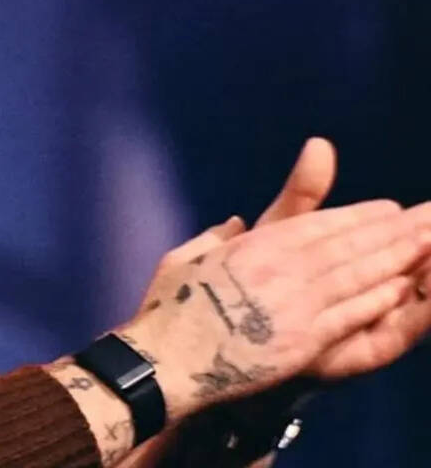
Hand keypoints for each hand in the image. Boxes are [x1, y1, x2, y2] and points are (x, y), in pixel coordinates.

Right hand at [119, 141, 430, 421]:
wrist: (166, 361)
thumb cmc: (167, 311)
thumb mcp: (185, 257)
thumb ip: (215, 237)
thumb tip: (234, 222)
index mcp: (253, 246)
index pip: (319, 224)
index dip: (359, 216)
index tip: (390, 211)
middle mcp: (279, 268)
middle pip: (348, 245)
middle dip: (393, 231)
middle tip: (427, 219)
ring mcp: (294, 305)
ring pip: (357, 275)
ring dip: (397, 259)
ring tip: (428, 244)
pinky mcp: (303, 340)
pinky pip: (350, 315)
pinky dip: (378, 300)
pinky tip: (402, 288)